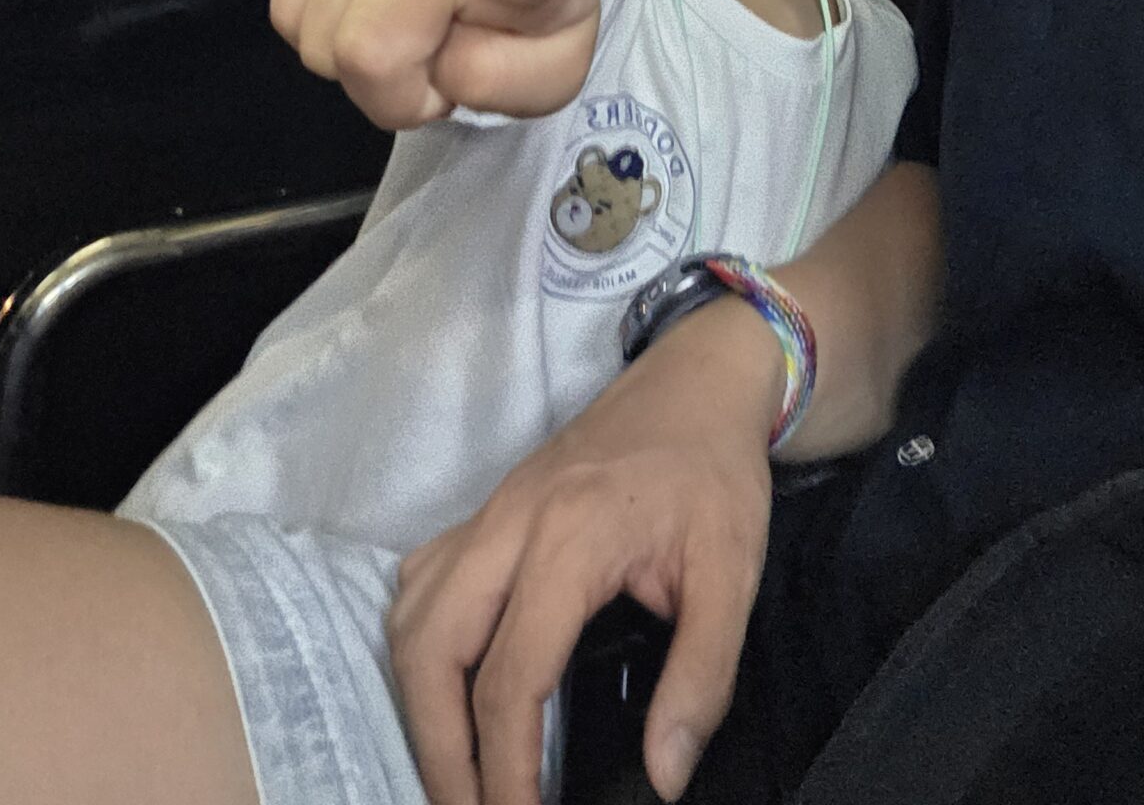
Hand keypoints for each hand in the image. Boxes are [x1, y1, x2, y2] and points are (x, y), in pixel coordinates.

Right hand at [271, 0, 599, 127]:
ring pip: (316, 41)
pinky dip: (324, 33)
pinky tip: (374, 3)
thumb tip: (445, 65)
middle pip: (365, 53)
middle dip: (394, 92)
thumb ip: (511, 84)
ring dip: (360, 61)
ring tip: (411, 26)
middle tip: (438, 60)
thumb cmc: (523, 5)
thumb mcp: (550, 67)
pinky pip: (286, 15)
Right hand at [390, 301, 782, 804]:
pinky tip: (446, 680)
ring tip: (455, 766)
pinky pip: (423, 579)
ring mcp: (490, 510)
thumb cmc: (715, 471)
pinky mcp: (489, 506)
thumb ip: (700, 679)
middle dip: (439, 747)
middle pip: (431, 649)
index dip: (506, 770)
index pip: (511, 677)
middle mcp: (509, 524)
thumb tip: (664, 776)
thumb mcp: (732, 575)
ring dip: (419, 698)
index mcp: (569, 541)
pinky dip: (420, 641)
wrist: (700, 378)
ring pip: (412, 614)